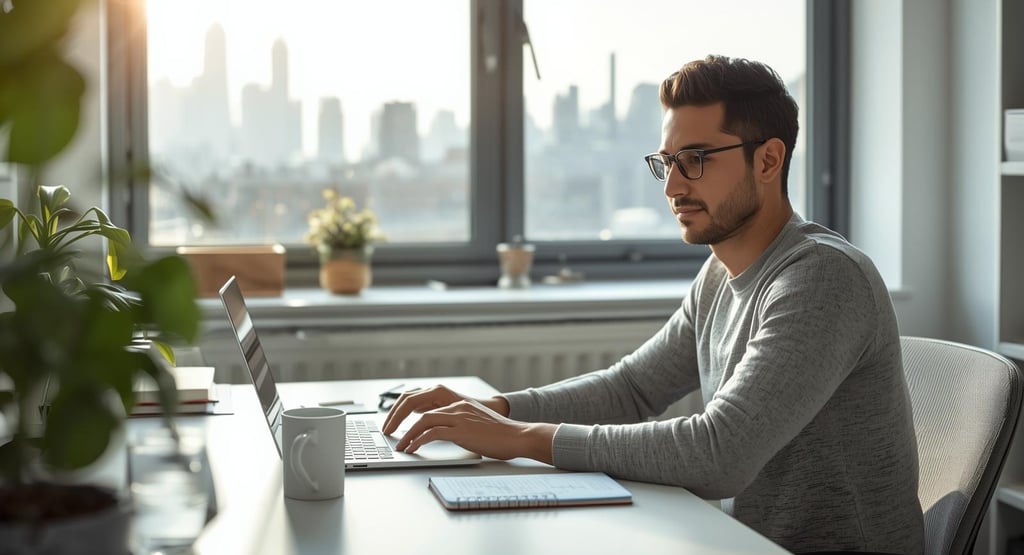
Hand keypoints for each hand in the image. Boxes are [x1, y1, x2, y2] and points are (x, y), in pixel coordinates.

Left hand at [394, 398, 554, 462]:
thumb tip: (434, 431)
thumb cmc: (498, 433)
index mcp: (457, 401)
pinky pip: (432, 433)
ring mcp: (459, 416)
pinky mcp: (462, 430)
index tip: (394, 420)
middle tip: (388, 431)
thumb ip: (455, 421)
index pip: (422, 397)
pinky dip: (418, 441)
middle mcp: (456, 404)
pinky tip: (413, 449)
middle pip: (416, 403)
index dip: (404, 407)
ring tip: (399, 445)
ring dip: (406, 434)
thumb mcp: (473, 421)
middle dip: (397, 417)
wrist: (518, 436)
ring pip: (422, 420)